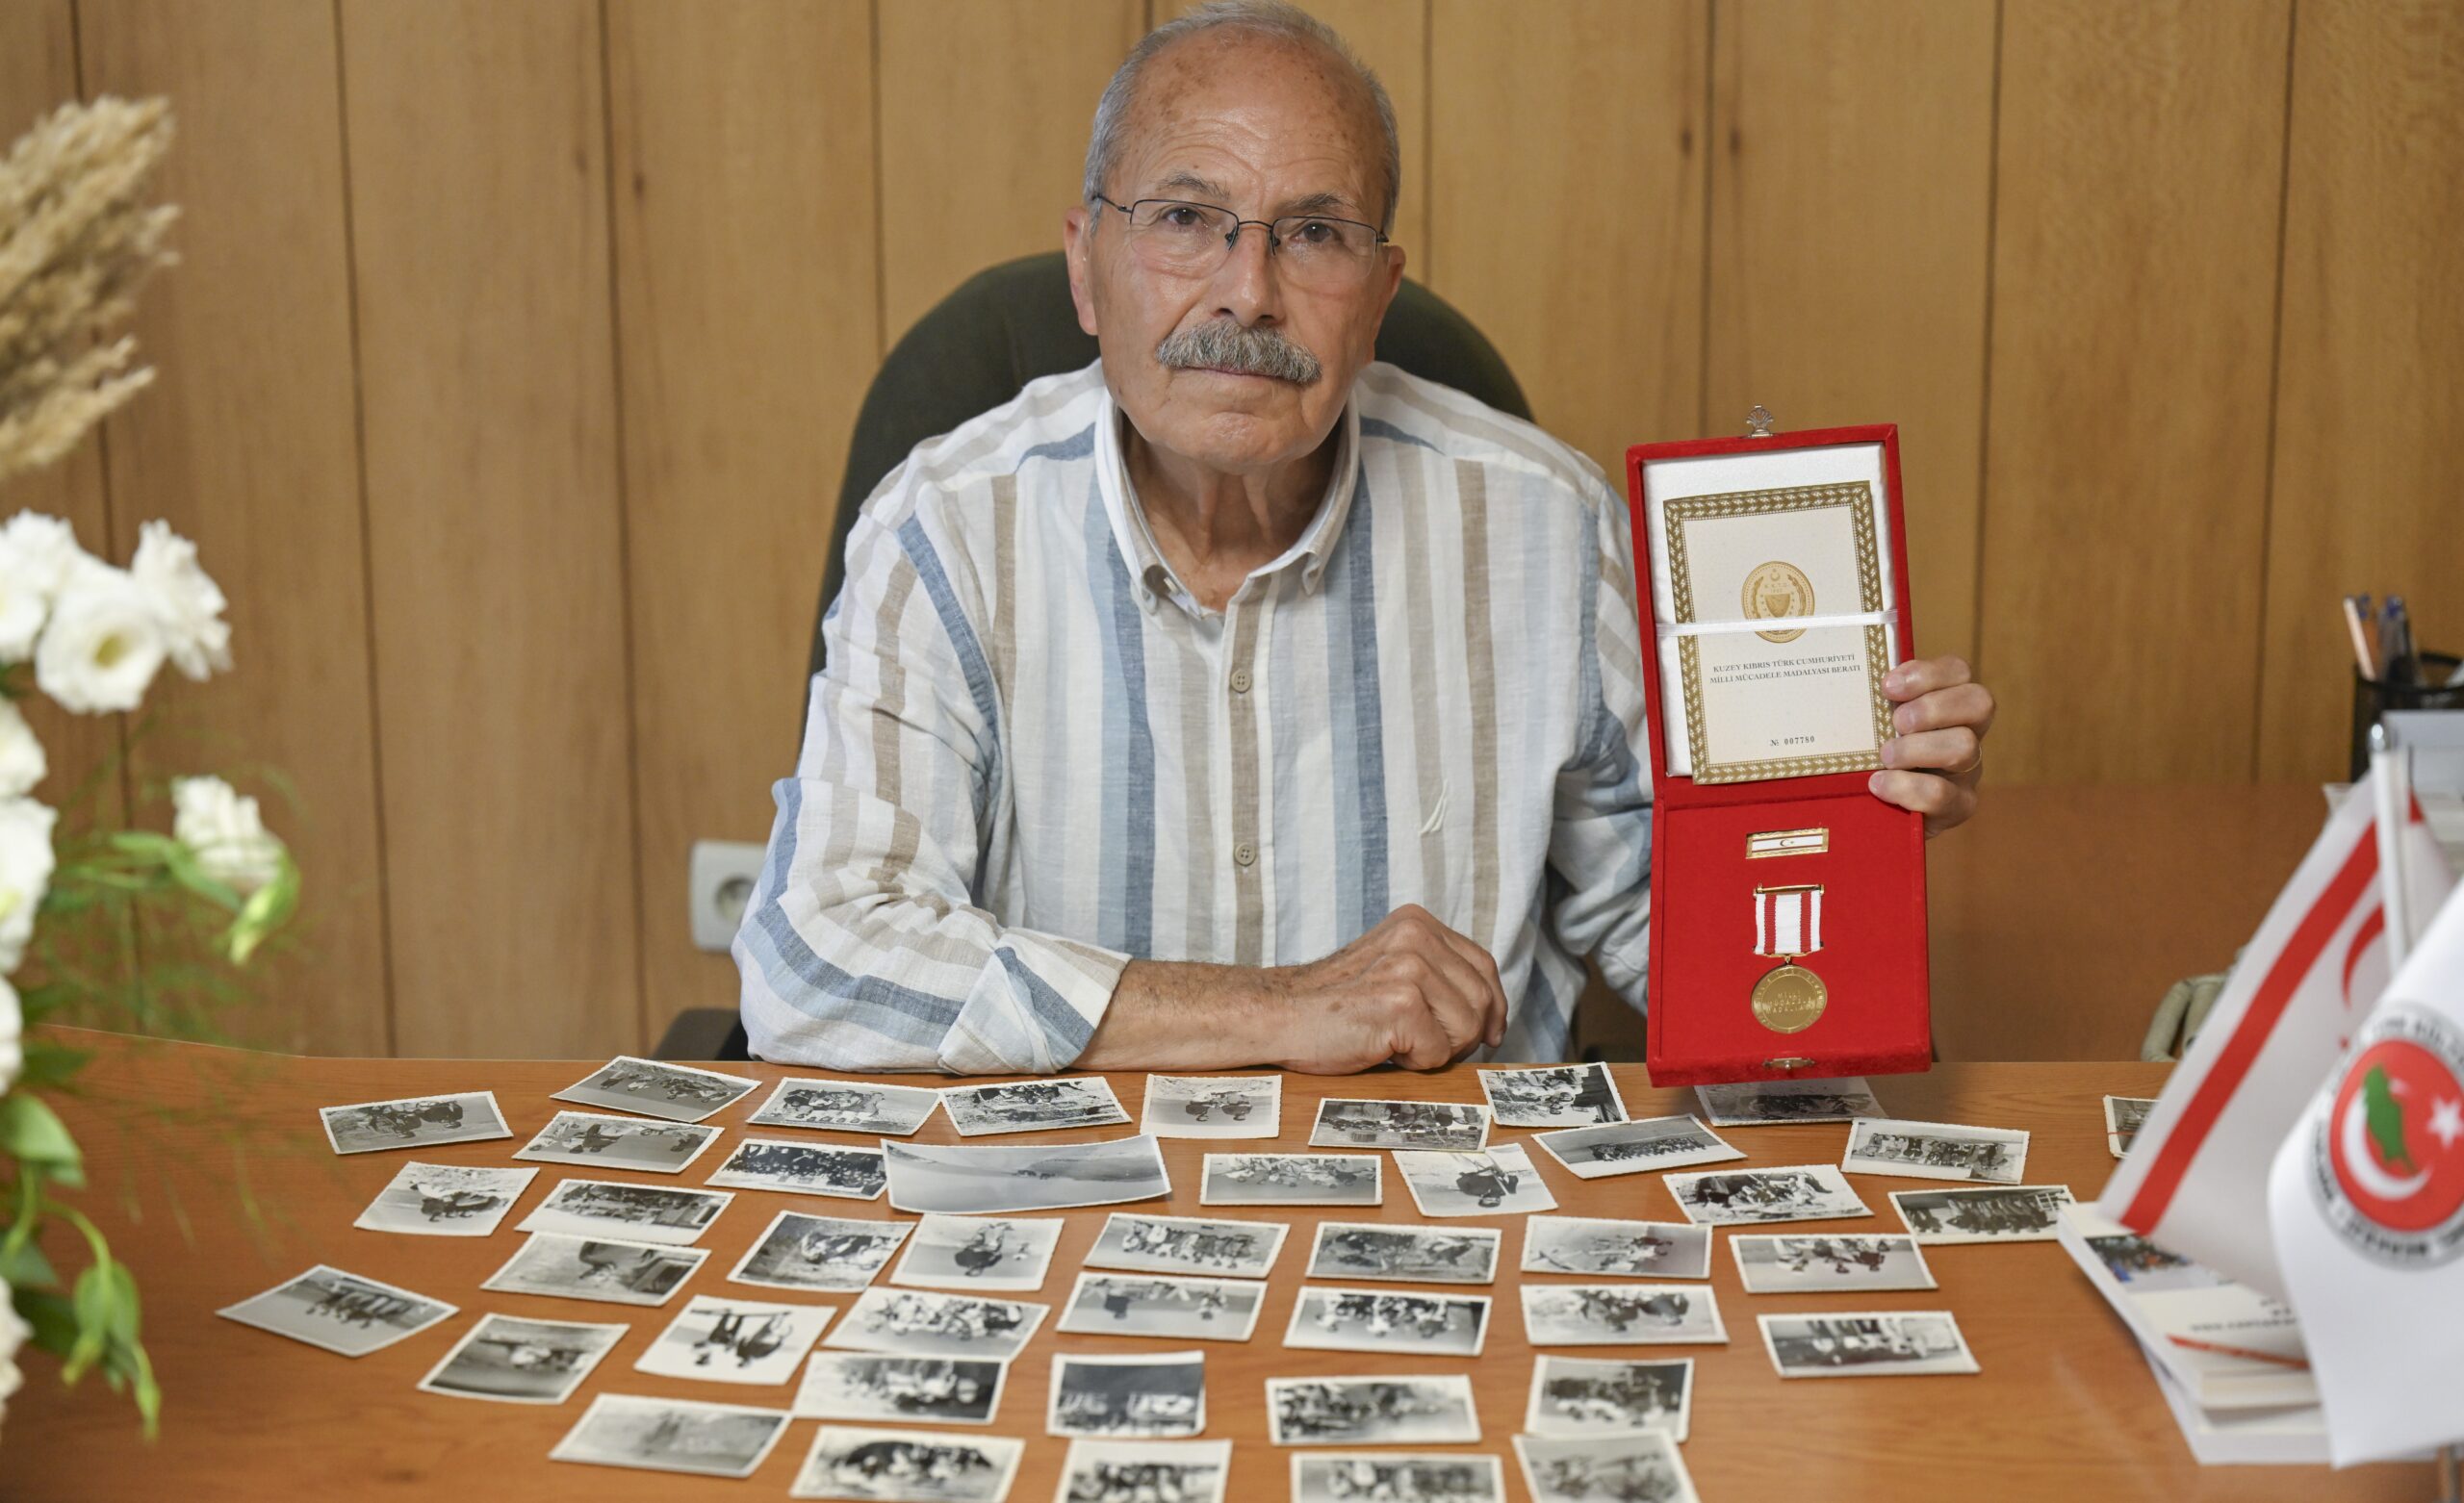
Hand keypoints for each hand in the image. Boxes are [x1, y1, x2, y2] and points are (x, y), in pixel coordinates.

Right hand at [1266, 904, 1509, 1072]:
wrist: (1279, 1016)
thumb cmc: (1331, 1005)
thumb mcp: (1389, 968)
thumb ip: (1433, 973)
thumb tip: (1490, 1012)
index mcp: (1417, 923)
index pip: (1483, 965)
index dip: (1493, 1005)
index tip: (1491, 1033)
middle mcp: (1416, 936)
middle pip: (1483, 998)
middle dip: (1465, 1034)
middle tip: (1427, 1046)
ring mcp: (1409, 966)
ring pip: (1468, 1027)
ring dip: (1439, 1050)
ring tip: (1399, 1044)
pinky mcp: (1401, 1002)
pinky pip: (1439, 1052)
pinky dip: (1416, 1064)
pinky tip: (1383, 1049)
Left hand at [1868, 655, 1992, 837]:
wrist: (1875, 815)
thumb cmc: (1871, 759)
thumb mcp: (1872, 726)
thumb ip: (1873, 705)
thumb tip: (1849, 685)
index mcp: (1948, 704)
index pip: (1958, 671)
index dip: (1927, 673)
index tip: (1887, 686)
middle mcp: (1967, 731)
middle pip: (1979, 701)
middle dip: (1932, 708)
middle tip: (1896, 724)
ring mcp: (1968, 770)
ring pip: (1965, 746)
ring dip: (1917, 749)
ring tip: (1885, 757)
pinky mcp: (1958, 806)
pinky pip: (1942, 794)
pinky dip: (1906, 787)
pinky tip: (1879, 785)